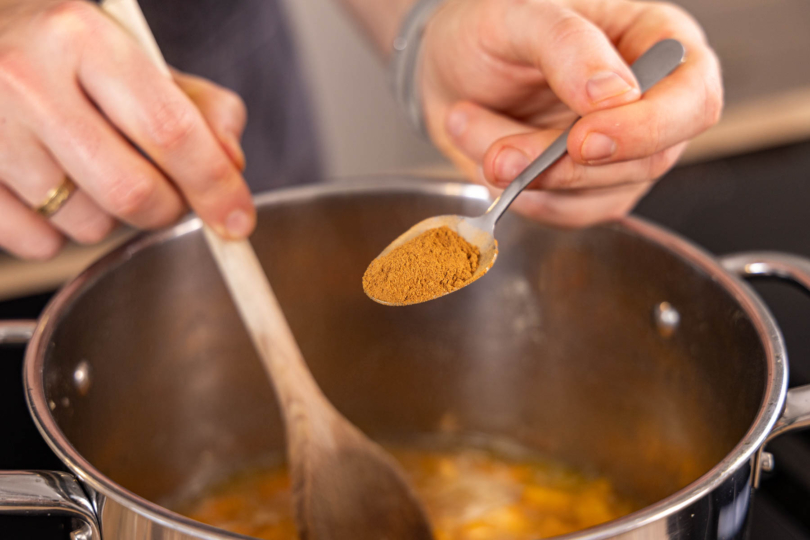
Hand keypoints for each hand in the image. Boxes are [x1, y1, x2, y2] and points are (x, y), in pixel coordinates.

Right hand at [0, 0, 253, 259]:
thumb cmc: (65, 53)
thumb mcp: (136, 57)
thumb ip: (200, 107)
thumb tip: (232, 166)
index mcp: (84, 38)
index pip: (170, 131)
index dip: (216, 186)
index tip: (238, 220)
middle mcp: (27, 80)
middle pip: (133, 193)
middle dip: (168, 209)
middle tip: (167, 194)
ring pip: (88, 225)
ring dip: (109, 215)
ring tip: (89, 168)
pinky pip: (39, 245)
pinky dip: (59, 230)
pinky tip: (49, 184)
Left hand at [419, 0, 722, 226]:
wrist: (450, 70)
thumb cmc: (490, 29)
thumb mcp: (518, 13)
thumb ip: (568, 45)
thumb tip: (614, 95)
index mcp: (655, 41)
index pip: (692, 98)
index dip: (646, 129)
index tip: (583, 140)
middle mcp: (650, 101)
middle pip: (648, 160)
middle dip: (565, 166)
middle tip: (500, 155)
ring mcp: (621, 151)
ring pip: (600, 194)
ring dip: (529, 177)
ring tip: (469, 125)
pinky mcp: (587, 188)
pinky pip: (567, 212)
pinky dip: (522, 194)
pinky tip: (486, 153)